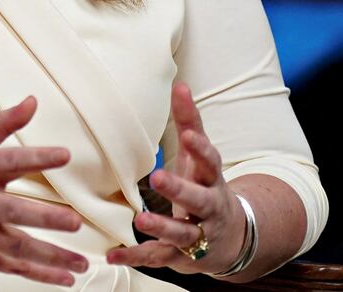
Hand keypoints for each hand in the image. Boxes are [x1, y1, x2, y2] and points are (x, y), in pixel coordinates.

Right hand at [0, 95, 89, 285]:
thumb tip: (33, 102)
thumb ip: (5, 122)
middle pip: (12, 211)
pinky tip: (63, 278)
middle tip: (74, 222)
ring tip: (80, 263)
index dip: (37, 157)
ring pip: (14, 247)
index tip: (65, 154)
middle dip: (44, 218)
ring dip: (49, 257)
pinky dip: (37, 274)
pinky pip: (9, 266)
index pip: (10, 160)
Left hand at [106, 83, 243, 274]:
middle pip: (199, 200)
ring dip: (161, 227)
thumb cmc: (206, 185)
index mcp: (212, 179)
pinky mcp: (181, 257)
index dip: (202, 149)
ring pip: (182, 233)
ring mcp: (197, 235)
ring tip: (140, 220)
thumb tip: (180, 85)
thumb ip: (190, 123)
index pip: (212, 162)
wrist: (229, 237)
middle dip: (180, 190)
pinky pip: (158, 257)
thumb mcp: (200, 156)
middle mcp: (209, 208)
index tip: (190, 135)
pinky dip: (135, 257)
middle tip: (158, 177)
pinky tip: (113, 255)